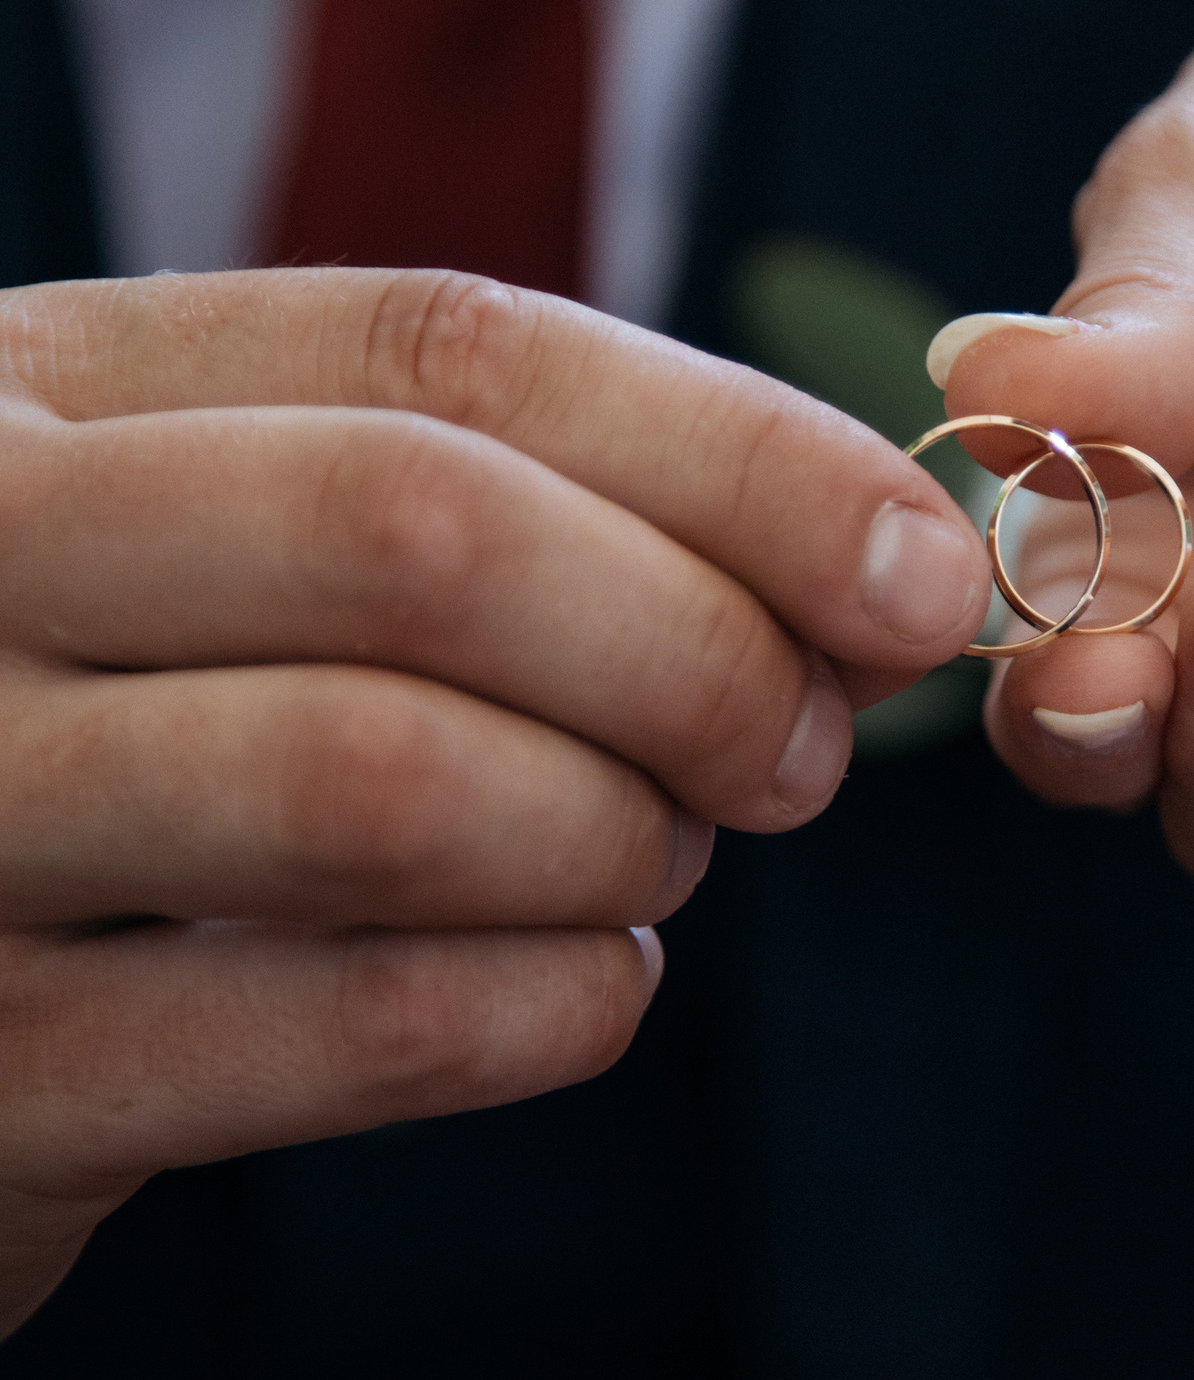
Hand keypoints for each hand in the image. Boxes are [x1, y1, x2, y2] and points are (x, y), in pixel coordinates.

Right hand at [0, 267, 987, 1336]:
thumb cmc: (100, 707)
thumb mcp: (229, 540)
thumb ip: (497, 510)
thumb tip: (871, 569)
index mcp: (54, 380)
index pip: (447, 348)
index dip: (731, 449)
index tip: (920, 557)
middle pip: (422, 529)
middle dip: (693, 641)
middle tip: (808, 740)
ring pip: (379, 777)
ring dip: (615, 824)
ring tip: (672, 850)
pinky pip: (325, 1031)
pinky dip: (535, 1008)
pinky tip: (596, 987)